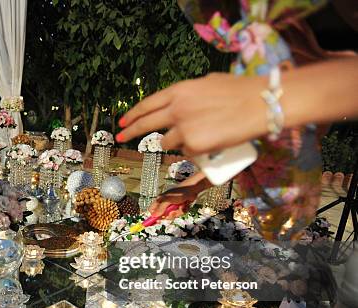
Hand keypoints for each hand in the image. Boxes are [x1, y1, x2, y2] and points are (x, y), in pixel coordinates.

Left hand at [117, 73, 267, 155]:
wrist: (260, 104)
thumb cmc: (240, 91)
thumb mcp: (208, 83)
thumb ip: (190, 94)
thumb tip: (181, 102)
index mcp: (178, 91)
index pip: (147, 104)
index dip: (132, 114)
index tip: (121, 122)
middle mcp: (176, 109)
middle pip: (146, 124)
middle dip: (130, 132)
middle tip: (120, 138)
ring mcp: (183, 128)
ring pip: (168, 141)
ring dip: (176, 142)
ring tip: (200, 135)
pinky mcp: (193, 145)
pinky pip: (186, 152)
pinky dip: (194, 150)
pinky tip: (211, 141)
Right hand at [148, 185, 197, 218]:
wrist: (192, 189)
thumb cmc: (179, 192)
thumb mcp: (168, 200)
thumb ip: (160, 208)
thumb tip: (154, 216)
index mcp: (160, 200)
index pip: (152, 210)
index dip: (153, 217)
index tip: (156, 222)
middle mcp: (165, 204)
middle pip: (163, 215)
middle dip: (169, 215)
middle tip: (173, 212)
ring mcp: (172, 206)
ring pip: (172, 215)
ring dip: (177, 212)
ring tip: (180, 206)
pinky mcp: (179, 207)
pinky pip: (179, 213)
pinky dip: (183, 210)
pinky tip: (184, 205)